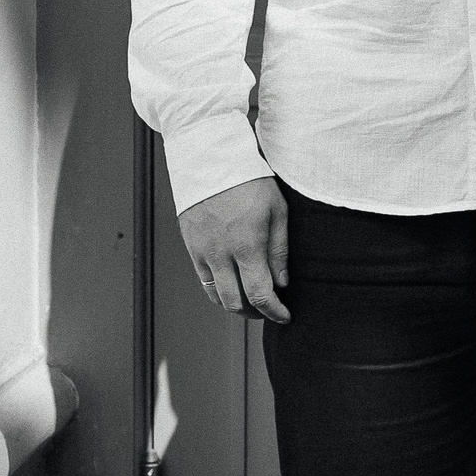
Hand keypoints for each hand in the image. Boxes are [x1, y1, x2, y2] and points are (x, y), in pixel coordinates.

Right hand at [177, 176, 289, 322]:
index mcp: (247, 246)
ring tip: (252, 300)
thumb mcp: (277, 211)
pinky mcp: (190, 246)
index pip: (260, 295)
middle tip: (269, 310)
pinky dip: (218, 289)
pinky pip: (203, 280)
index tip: (284, 315)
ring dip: (235, 304)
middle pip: (235, 303)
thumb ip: (279, 251)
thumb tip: (282, 283)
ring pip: (216, 296)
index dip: (274, 312)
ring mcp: (202, 251)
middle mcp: (220, 254)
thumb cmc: (249, 181)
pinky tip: (232, 283)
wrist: (211, 159)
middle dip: (255, 313)